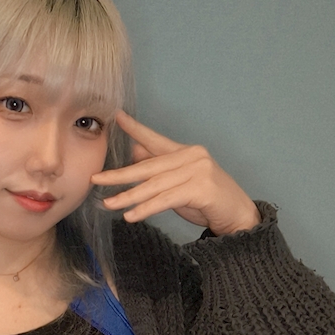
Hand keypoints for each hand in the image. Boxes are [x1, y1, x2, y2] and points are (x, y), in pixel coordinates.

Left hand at [92, 109, 260, 234]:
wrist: (238, 217)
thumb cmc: (208, 201)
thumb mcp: (179, 182)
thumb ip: (159, 168)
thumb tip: (134, 152)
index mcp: (186, 152)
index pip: (156, 139)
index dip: (136, 129)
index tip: (117, 117)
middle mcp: (192, 156)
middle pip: (148, 166)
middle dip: (120, 175)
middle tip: (96, 179)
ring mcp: (198, 171)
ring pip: (154, 185)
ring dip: (129, 197)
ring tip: (108, 204)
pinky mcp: (201, 189)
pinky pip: (166, 200)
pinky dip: (146, 209)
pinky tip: (131, 216)